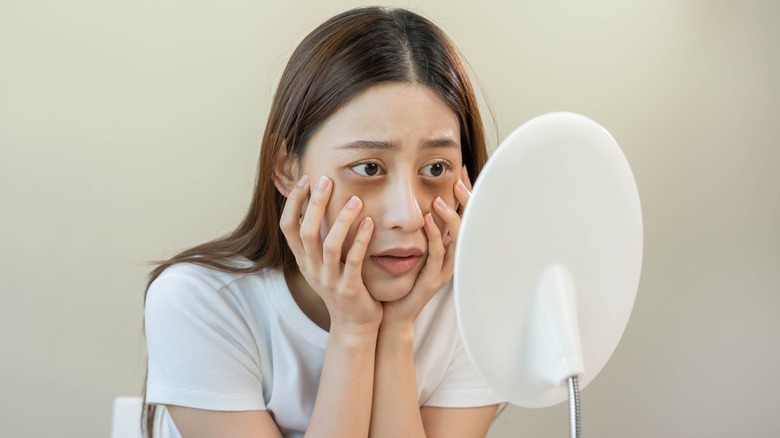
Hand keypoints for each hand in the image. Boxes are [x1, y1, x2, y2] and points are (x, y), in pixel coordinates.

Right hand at [279, 175, 382, 331]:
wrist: (354, 325)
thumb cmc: (342, 286)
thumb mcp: (323, 263)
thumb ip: (319, 238)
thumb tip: (318, 203)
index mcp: (304, 260)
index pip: (288, 227)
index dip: (293, 203)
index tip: (305, 179)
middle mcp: (312, 269)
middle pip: (306, 232)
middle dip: (315, 204)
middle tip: (327, 180)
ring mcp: (329, 280)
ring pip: (329, 246)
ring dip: (342, 220)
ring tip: (356, 200)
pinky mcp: (349, 289)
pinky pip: (354, 261)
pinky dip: (361, 241)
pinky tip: (369, 223)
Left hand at [381, 166, 472, 327]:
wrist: (392, 314)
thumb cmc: (400, 279)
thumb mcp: (413, 248)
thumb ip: (419, 227)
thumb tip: (416, 197)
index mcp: (448, 249)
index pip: (464, 217)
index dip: (466, 196)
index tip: (462, 172)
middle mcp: (451, 258)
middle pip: (468, 226)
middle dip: (466, 203)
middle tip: (458, 182)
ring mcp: (444, 270)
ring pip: (456, 239)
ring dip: (449, 218)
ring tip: (439, 200)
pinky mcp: (432, 280)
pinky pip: (437, 254)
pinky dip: (433, 236)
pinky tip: (427, 221)